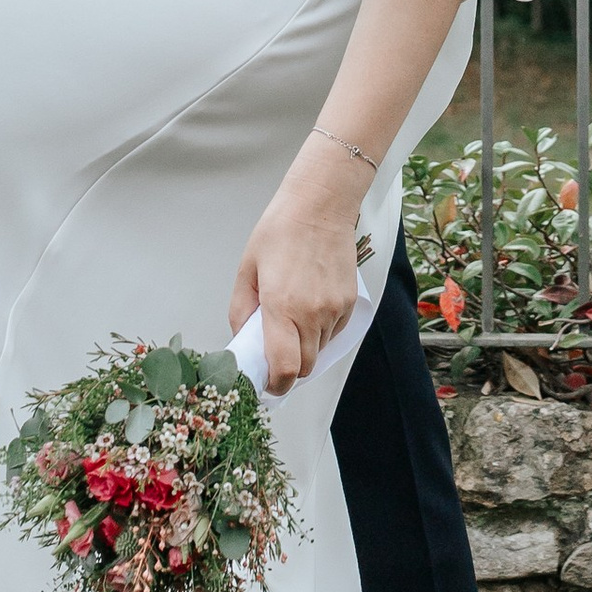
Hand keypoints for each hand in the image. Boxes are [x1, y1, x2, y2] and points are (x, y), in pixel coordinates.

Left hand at [231, 156, 364, 389]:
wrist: (320, 205)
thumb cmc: (280, 232)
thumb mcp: (247, 270)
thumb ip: (241, 311)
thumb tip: (243, 341)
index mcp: (280, 307)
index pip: (284, 368)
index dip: (275, 385)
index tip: (267, 383)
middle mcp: (312, 313)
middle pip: (304, 367)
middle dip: (288, 369)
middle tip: (273, 352)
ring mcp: (334, 309)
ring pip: (319, 351)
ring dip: (304, 348)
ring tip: (291, 318)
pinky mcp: (350, 303)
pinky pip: (334, 333)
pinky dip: (320, 331)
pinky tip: (309, 306)